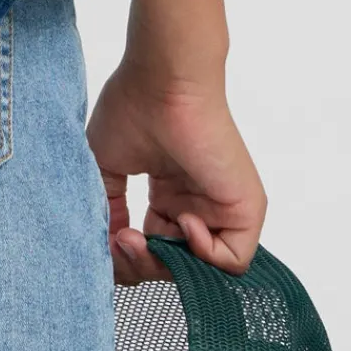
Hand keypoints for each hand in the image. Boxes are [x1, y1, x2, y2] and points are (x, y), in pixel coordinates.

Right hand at [87, 60, 266, 282]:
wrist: (162, 80)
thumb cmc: (131, 108)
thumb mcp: (105, 167)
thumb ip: (109, 210)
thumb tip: (107, 245)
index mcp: (169, 194)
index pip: (152, 247)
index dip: (127, 254)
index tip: (107, 238)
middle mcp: (195, 203)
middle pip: (172, 264)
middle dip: (140, 264)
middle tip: (121, 241)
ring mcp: (220, 207)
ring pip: (199, 269)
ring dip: (164, 263)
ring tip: (141, 237)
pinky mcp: (245, 207)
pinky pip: (234, 260)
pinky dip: (204, 255)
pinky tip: (183, 220)